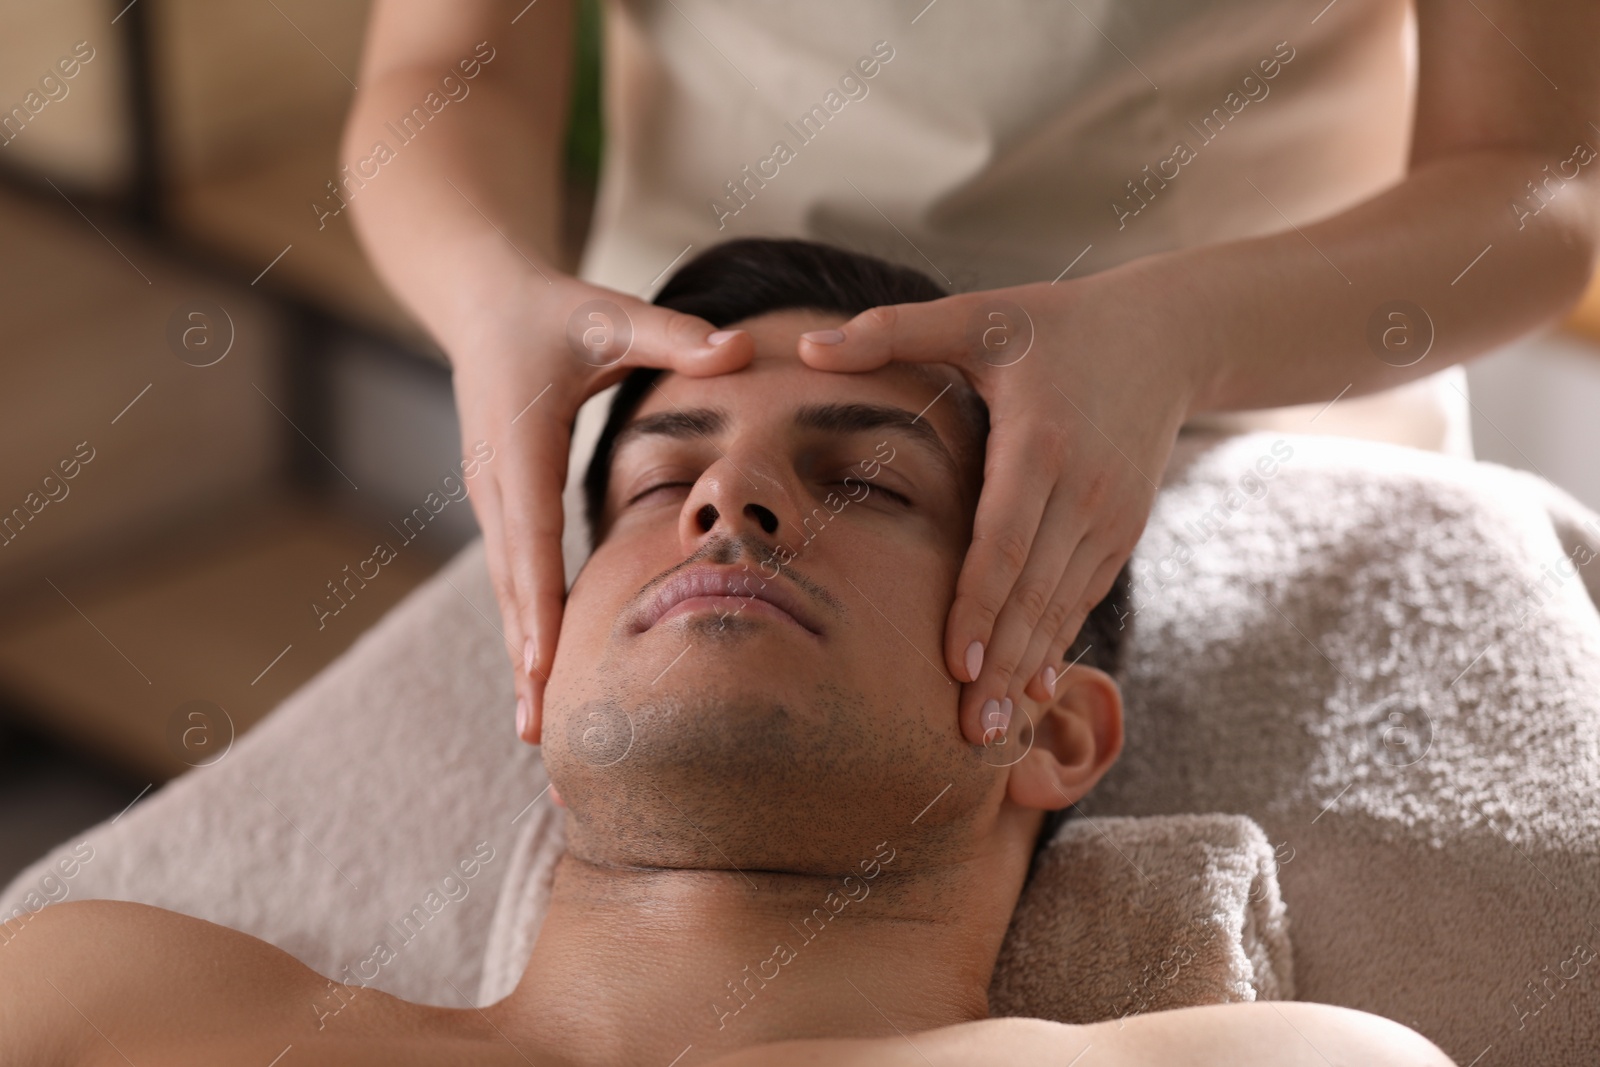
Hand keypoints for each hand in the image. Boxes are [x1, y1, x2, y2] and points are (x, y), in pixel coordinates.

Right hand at [448, 274, 753, 743]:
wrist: (484, 304)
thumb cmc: (555, 312)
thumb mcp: (611, 315)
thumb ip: (675, 335)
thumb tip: (741, 349)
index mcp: (521, 444)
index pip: (530, 535)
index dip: (539, 602)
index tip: (546, 666)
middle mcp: (498, 484)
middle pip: (513, 586)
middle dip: (527, 660)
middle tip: (540, 736)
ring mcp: (494, 501)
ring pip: (511, 592)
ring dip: (524, 660)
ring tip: (537, 734)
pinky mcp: (504, 508)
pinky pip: (518, 579)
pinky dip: (529, 631)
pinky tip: (543, 682)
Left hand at [797, 273, 1200, 744]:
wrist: (1168, 337)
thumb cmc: (1057, 323)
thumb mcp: (980, 314)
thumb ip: (892, 330)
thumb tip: (802, 346)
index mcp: (1040, 444)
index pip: (1004, 543)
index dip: (978, 608)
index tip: (952, 666)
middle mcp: (1083, 489)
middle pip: (1035, 593)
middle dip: (1001, 665)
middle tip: (969, 732)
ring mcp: (1111, 516)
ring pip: (1063, 606)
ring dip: (1027, 666)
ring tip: (995, 730)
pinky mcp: (1124, 530)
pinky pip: (1084, 596)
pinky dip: (1055, 641)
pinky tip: (1029, 686)